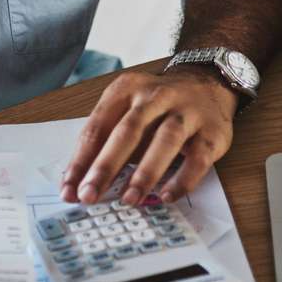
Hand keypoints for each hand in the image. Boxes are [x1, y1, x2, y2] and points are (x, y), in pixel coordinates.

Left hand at [61, 67, 237, 206]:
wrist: (208, 82)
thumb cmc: (158, 106)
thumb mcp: (127, 109)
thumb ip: (105, 140)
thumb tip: (79, 183)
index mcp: (127, 89)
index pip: (98, 126)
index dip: (81, 160)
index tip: (69, 190)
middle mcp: (157, 96)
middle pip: (129, 130)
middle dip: (106, 165)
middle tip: (90, 195)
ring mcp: (187, 111)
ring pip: (165, 139)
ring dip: (145, 171)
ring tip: (128, 199)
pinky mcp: (212, 131)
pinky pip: (197, 158)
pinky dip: (182, 179)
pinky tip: (166, 196)